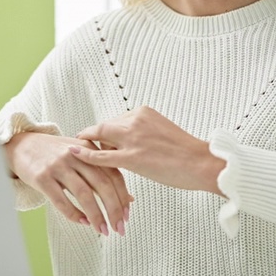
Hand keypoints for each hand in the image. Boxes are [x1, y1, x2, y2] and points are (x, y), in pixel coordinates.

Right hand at [4, 132, 132, 235]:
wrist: (21, 145)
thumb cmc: (54, 153)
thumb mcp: (80, 157)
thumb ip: (102, 173)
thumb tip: (128, 199)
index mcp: (88, 149)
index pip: (113, 174)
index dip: (123, 196)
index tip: (127, 214)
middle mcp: (75, 155)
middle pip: (102, 184)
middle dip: (113, 209)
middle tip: (119, 227)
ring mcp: (58, 166)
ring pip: (84, 194)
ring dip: (96, 216)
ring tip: (102, 230)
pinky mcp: (42, 177)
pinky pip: (62, 201)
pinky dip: (74, 214)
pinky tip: (82, 222)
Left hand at [75, 106, 225, 196]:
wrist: (202, 163)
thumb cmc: (186, 153)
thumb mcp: (161, 131)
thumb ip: (142, 131)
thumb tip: (126, 141)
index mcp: (144, 112)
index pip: (115, 121)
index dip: (104, 132)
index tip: (95, 138)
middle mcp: (136, 120)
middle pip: (104, 127)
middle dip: (91, 137)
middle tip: (78, 143)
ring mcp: (133, 138)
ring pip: (100, 138)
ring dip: (89, 147)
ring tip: (76, 153)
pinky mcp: (132, 158)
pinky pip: (102, 156)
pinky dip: (85, 155)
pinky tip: (73, 154)